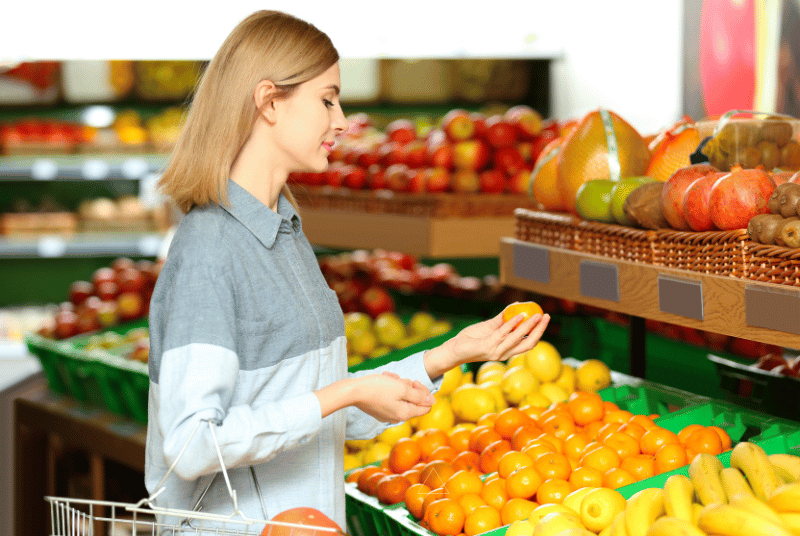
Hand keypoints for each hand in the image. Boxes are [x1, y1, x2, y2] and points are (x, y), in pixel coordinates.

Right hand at [352, 371, 434, 423]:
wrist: (353, 392)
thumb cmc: (378, 388)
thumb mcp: (402, 388)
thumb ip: (419, 395)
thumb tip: (433, 401)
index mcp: (406, 413)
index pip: (427, 406)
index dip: (424, 392)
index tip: (413, 382)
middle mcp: (398, 417)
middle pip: (413, 400)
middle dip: (408, 386)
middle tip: (398, 379)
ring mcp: (388, 414)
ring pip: (402, 397)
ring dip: (398, 385)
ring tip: (388, 377)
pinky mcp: (380, 410)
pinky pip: (391, 398)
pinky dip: (390, 388)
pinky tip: (383, 380)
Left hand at [424, 310, 549, 377]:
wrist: (454, 348)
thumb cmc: (472, 338)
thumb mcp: (490, 327)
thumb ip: (502, 319)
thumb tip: (516, 306)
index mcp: (507, 350)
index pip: (528, 343)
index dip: (539, 332)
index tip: (545, 318)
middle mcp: (505, 353)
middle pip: (528, 343)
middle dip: (539, 330)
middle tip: (545, 316)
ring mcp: (496, 351)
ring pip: (517, 338)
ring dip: (528, 326)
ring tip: (536, 314)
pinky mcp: (487, 347)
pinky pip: (502, 333)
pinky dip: (511, 323)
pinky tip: (518, 314)